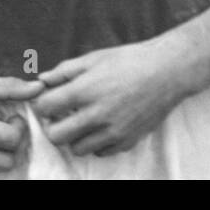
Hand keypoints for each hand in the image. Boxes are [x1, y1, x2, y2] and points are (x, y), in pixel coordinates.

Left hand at [32, 37, 190, 156]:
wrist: (167, 72)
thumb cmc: (130, 60)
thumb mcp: (95, 58)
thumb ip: (65, 71)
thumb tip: (41, 80)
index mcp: (86, 90)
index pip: (45, 108)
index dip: (43, 104)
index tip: (50, 101)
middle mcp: (97, 115)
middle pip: (56, 136)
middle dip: (54, 126)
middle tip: (63, 115)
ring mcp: (113, 132)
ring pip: (77, 149)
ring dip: (76, 136)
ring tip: (84, 120)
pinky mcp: (127, 141)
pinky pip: (100, 152)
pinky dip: (97, 142)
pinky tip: (103, 125)